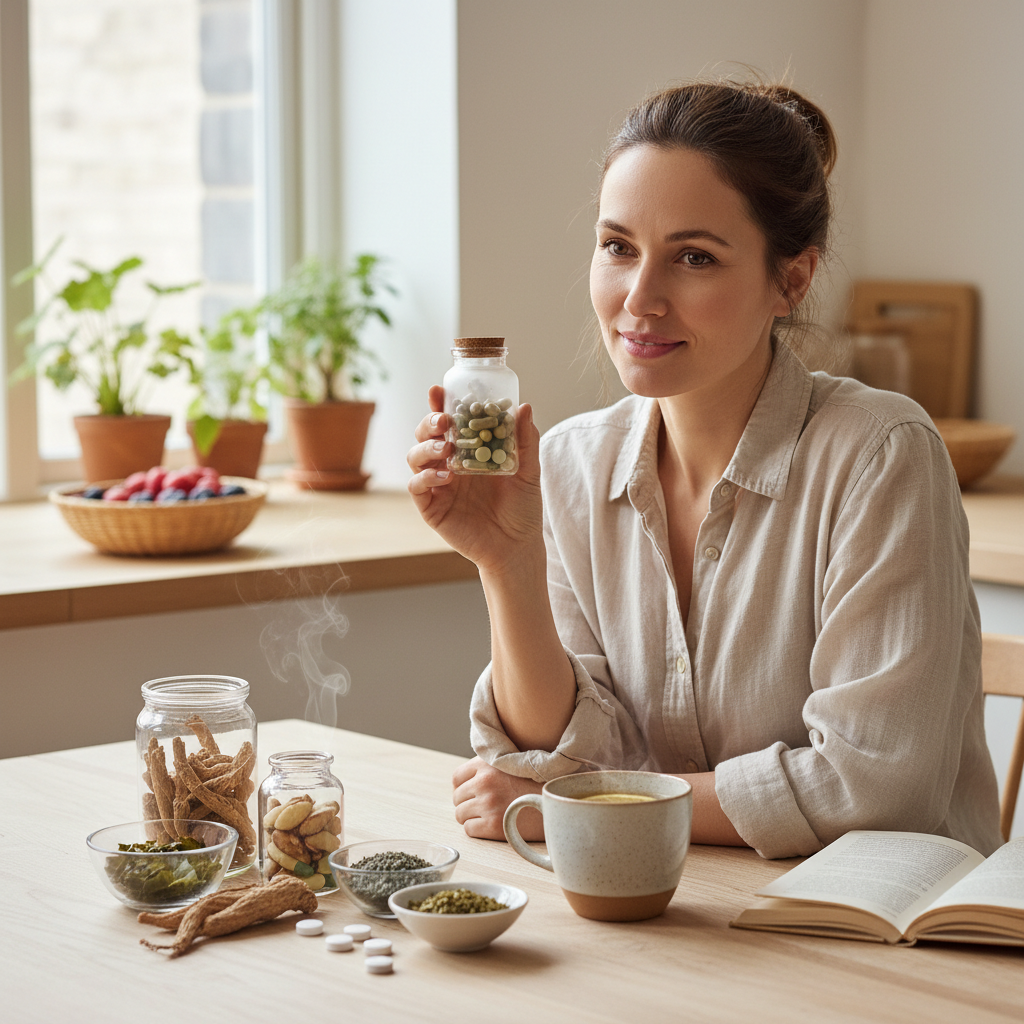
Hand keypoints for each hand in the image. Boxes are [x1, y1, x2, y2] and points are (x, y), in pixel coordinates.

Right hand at [407, 385, 543, 574]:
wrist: (517, 547)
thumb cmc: (522, 509)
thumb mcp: (528, 472)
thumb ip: (525, 441)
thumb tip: (524, 407)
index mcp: (468, 450)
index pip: (448, 422)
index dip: (439, 404)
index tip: (439, 390)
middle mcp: (448, 464)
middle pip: (425, 435)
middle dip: (428, 422)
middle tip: (443, 420)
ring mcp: (437, 485)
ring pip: (416, 457)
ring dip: (426, 447)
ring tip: (445, 448)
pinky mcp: (431, 507)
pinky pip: (417, 487)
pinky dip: (426, 478)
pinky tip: (445, 476)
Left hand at [452, 756, 544, 840]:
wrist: (560, 803)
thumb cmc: (536, 784)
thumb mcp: (512, 764)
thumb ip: (490, 767)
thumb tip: (467, 779)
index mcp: (487, 764)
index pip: (457, 777)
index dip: (463, 787)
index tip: (472, 793)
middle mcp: (485, 782)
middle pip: (457, 798)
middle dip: (467, 803)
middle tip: (484, 807)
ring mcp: (488, 803)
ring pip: (460, 814)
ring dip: (471, 817)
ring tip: (489, 816)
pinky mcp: (493, 825)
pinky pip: (469, 829)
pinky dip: (477, 830)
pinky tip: (493, 826)